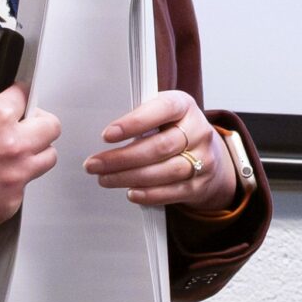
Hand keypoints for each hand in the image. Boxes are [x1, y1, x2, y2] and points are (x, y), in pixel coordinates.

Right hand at [0, 81, 59, 249]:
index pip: (26, 96)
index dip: (17, 97)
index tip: (14, 101)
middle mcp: (12, 147)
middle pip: (51, 128)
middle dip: (37, 123)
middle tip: (20, 127)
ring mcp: (14, 179)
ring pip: (45, 159)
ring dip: (32, 153)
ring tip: (5, 157)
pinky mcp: (8, 206)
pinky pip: (22, 189)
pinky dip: (9, 184)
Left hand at [86, 90, 239, 210]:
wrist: (207, 154)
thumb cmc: (174, 130)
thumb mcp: (162, 113)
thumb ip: (141, 117)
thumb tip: (108, 134)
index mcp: (185, 106)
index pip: (163, 109)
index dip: (135, 122)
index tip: (107, 135)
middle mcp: (198, 132)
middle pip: (160, 146)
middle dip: (122, 158)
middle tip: (94, 164)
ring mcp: (204, 159)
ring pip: (166, 171)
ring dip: (130, 177)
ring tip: (105, 179)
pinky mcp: (200, 184)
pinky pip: (173, 192)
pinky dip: (149, 194)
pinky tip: (131, 192)